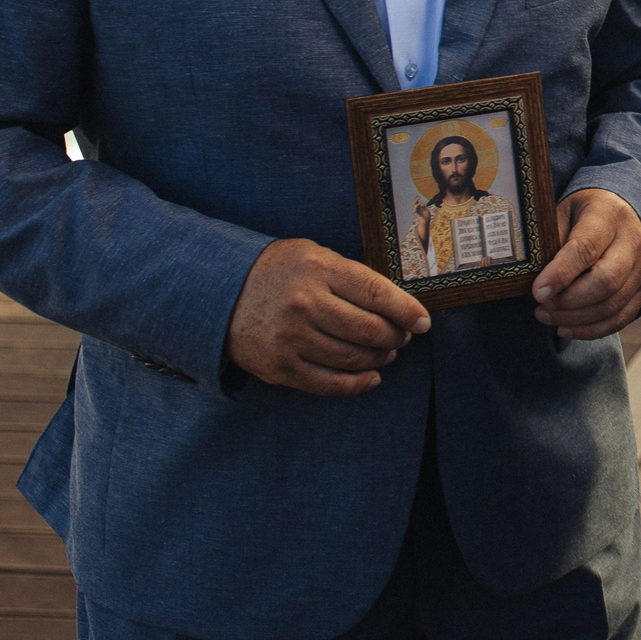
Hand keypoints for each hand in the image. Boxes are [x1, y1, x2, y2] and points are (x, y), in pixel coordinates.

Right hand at [227, 238, 429, 395]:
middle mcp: (305, 304)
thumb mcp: (313, 256)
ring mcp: (290, 338)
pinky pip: (328, 383)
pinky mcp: (279, 367)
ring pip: (353, 357)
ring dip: (379, 358)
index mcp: (319, 270)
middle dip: (396, 337)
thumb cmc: (277, 272)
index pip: (377, 294)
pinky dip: (357, 384)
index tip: (423, 322)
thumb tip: (398, 304)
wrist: (217, 293)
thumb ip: (352, 276)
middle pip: (369, 330)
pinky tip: (371, 377)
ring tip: (387, 353)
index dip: (407, 311)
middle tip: (403, 338)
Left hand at [533, 188, 640, 340]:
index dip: (560, 274)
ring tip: (546, 316)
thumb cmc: (584, 214)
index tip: (537, 292)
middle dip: (569, 302)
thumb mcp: (563, 212)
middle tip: (541, 305)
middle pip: (606, 282)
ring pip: (613, 305)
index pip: (587, 249)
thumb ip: (551, 240)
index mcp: (609, 215)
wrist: (623, 212)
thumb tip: (535, 277)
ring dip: (575, 319)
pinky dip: (591, 330)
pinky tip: (565, 328)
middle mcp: (633, 241)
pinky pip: (620, 318)